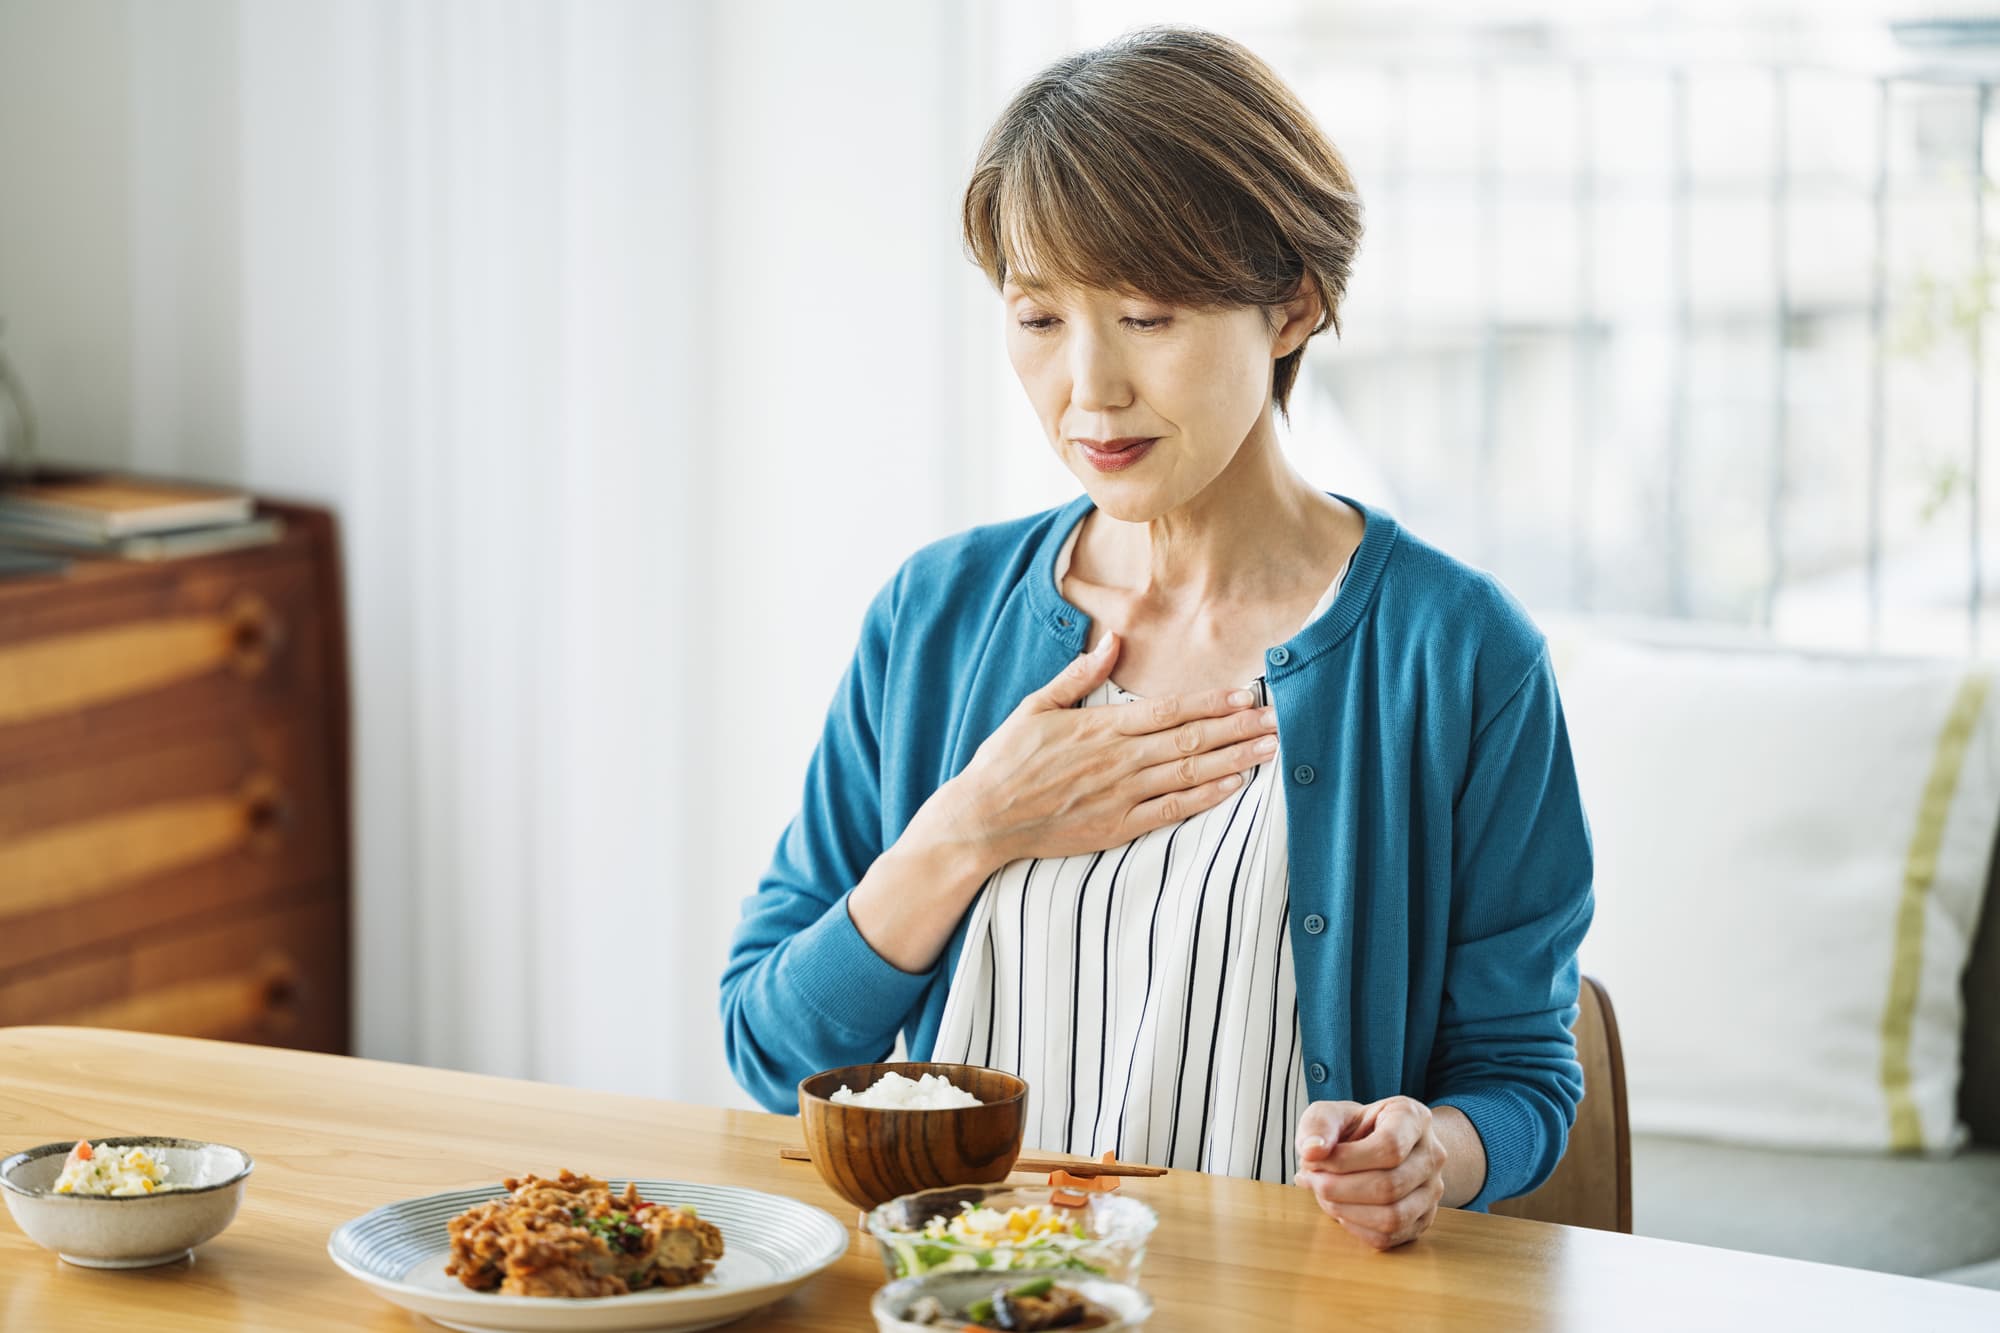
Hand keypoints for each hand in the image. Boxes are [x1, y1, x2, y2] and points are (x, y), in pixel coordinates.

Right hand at [925, 633, 1279, 865]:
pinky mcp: (1117, 826)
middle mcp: (1118, 760)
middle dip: (1238, 729)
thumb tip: (1114, 639)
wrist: (984, 817)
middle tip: (1278, 720)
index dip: (1211, 702)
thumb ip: (1079, 674)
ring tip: (1270, 750)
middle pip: (1191, 740)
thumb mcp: (1036, 706)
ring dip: (1234, 760)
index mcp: (1100, 728)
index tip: (1245, 693)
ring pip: (1189, 774)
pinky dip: (1205, 798)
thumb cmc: (1006, 760)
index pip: (1169, 711)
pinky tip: (1234, 787)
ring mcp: (1120, 796)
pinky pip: (1171, 811)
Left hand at [1293, 1097, 1447, 1249]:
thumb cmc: (1356, 1128)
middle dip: (1338, 1187)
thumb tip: (1311, 1152)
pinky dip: (1356, 1227)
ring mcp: (1432, 1190)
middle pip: (1390, 1185)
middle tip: (1310, 1179)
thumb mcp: (1332, 1113)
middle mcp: (1432, 1154)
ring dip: (1346, 1210)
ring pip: (1393, 1216)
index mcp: (1413, 1118)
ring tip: (1322, 1194)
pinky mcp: (1422, 1219)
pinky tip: (1338, 1209)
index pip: (1390, 1146)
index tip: (1312, 1159)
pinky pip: (1390, 1236)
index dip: (1346, 1160)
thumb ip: (1318, 1125)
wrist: (1379, 1145)